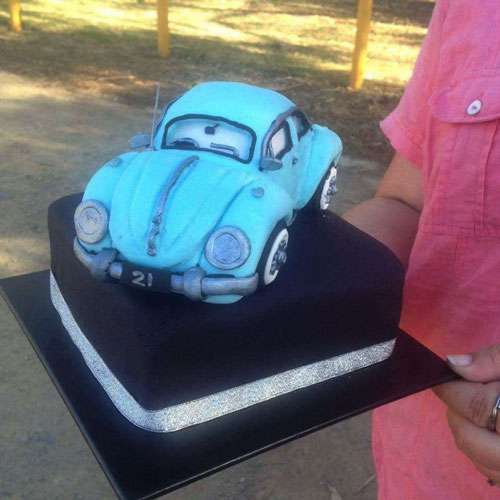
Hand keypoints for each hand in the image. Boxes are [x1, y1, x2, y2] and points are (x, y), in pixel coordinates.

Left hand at [433, 345, 499, 485]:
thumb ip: (492, 360)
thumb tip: (453, 363)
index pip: (475, 406)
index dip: (451, 390)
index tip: (439, 379)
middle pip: (468, 437)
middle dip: (458, 411)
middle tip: (467, 392)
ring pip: (476, 458)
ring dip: (468, 431)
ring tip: (483, 410)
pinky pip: (491, 472)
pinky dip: (483, 450)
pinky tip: (492, 430)